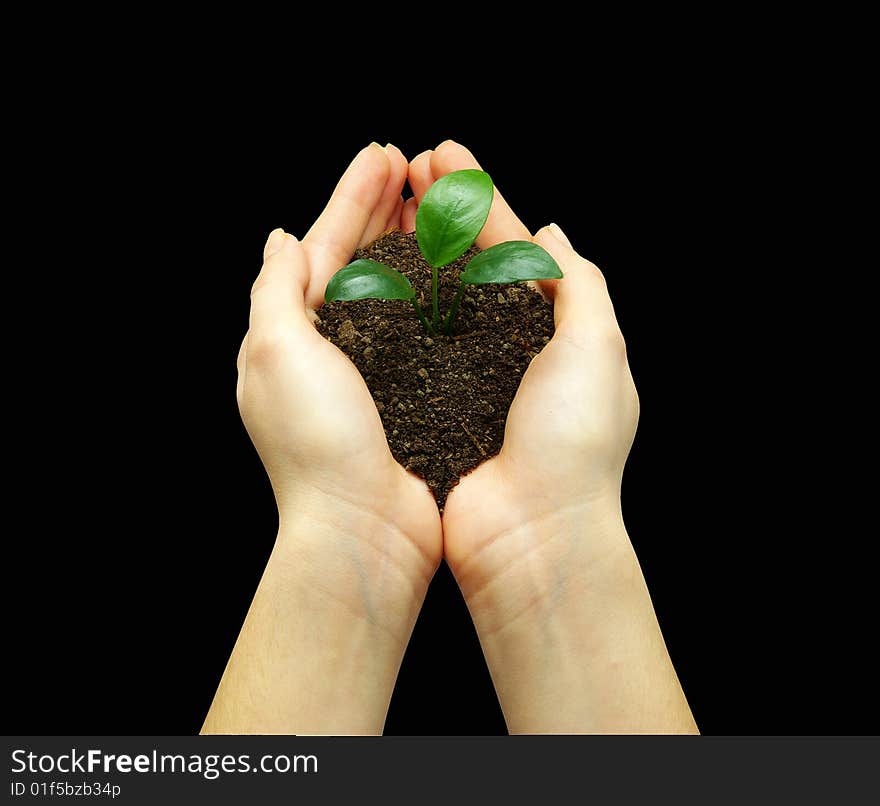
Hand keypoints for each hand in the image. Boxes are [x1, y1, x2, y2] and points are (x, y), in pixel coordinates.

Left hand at [204, 144, 441, 733]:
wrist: (362, 529)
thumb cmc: (317, 446)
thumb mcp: (277, 353)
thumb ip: (275, 291)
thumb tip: (277, 238)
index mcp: (290, 331)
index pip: (321, 243)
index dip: (351, 196)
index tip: (383, 155)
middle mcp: (328, 348)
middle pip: (356, 260)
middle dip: (382, 210)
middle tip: (413, 166)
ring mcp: (370, 372)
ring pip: (393, 290)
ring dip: (411, 244)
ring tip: (435, 205)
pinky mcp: (407, 395)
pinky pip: (422, 330)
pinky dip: (436, 295)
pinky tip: (457, 273)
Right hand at [409, 141, 696, 732]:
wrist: (533, 535)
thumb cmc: (573, 445)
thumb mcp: (598, 349)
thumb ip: (580, 285)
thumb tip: (555, 232)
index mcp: (555, 327)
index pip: (512, 244)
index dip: (479, 197)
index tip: (444, 156)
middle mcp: (509, 347)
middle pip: (470, 261)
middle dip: (441, 210)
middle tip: (408, 166)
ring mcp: (466, 375)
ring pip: (435, 296)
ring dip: (413, 247)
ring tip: (385, 204)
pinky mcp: (431, 405)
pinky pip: (411, 345)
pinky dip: (393, 308)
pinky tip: (370, 277)